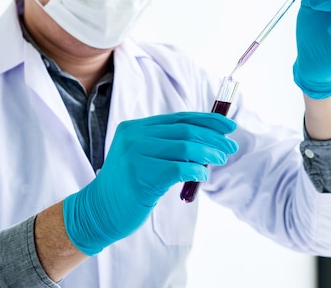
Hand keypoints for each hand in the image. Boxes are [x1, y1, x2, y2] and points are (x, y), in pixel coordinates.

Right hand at [62, 112, 237, 255]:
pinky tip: (203, 175)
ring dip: (209, 153)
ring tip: (221, 159)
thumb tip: (207, 141)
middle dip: (213, 137)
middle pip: (185, 130)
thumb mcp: (142, 157)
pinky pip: (180, 168)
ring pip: (185, 147)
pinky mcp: (141, 176)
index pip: (179, 118)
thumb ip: (166, 145)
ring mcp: (136, 155)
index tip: (228, 126)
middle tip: (231, 147)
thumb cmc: (128, 186)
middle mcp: (134, 136)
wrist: (99, 211)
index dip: (207, 120)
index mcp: (135, 128)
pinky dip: (197, 170)